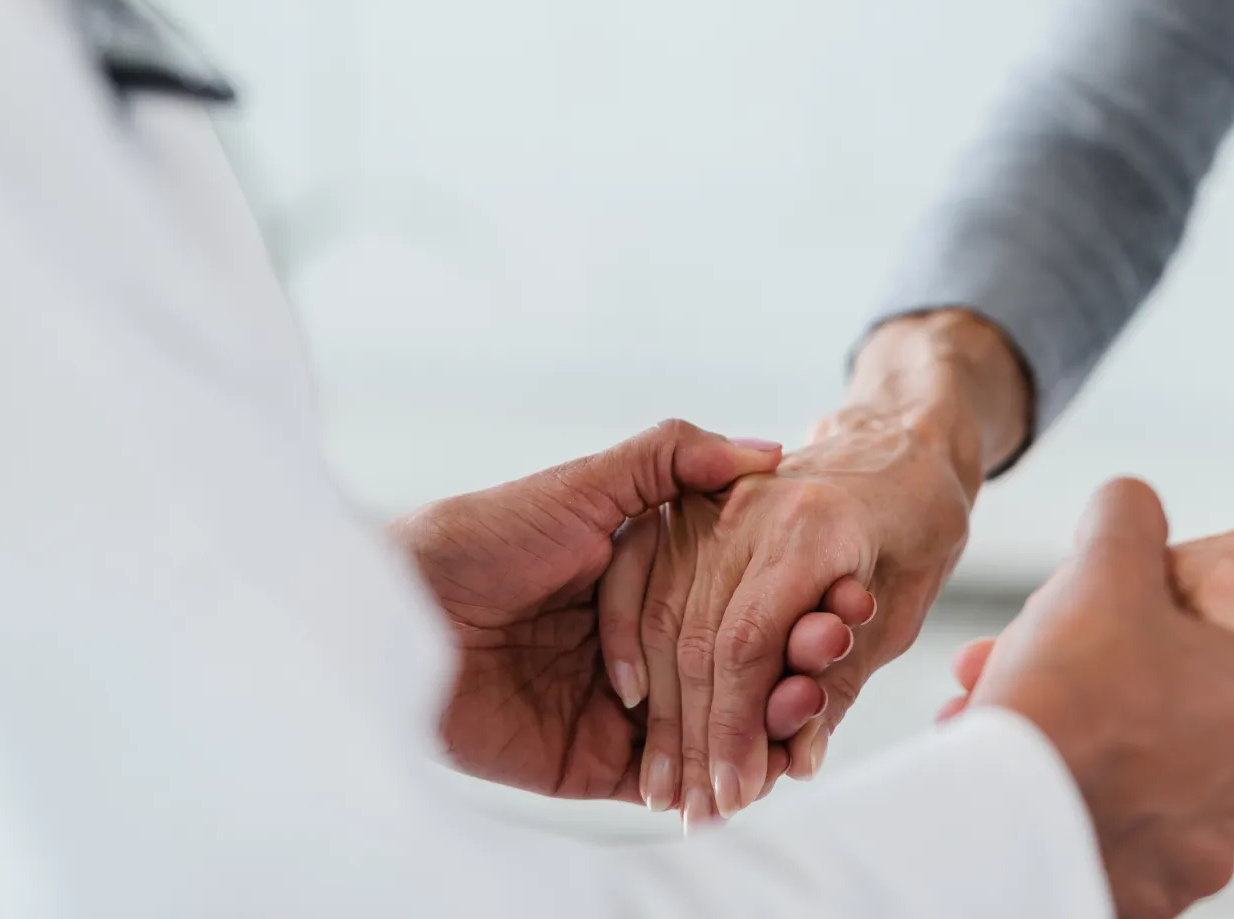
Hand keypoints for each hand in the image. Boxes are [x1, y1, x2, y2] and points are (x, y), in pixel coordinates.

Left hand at [389, 420, 855, 800]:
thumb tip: (765, 450)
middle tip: (830, 672)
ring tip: (805, 726)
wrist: (389, 618)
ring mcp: (619, 707)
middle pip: (734, 669)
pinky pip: (667, 780)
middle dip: (788, 675)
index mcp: (642, 576)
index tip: (844, 606)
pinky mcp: (591, 763)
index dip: (792, 605)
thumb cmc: (477, 540)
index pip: (738, 598)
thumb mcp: (583, 485)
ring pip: (713, 728)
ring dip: (762, 730)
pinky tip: (757, 774)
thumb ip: (669, 460)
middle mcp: (639, 643)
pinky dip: (714, 782)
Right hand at [605, 407, 968, 824]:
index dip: (735, 728)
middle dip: (696, 738)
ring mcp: (710, 500)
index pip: (749, 645)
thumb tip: (798, 761)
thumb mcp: (903, 608)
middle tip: (700, 810)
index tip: (737, 792)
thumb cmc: (917, 524)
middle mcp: (748, 508)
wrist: (898, 439)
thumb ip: (843, 682)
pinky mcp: (687, 503)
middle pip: (696, 640)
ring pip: (663, 619)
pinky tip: (635, 704)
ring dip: (663, 711)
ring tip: (666, 784)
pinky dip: (632, 644)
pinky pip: (640, 578)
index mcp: (811, 527)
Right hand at [944, 480, 1233, 918]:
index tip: (1067, 628)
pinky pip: (1114, 838)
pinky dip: (1072, 810)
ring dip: (1078, 749)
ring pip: (1134, 778)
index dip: (1123, 624)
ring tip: (1008, 733)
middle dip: (1090, 690)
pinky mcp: (1154, 897)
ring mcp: (1202, 849)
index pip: (1198, 643)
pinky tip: (1025, 786)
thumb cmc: (1068, 693)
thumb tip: (1131, 503)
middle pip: (1160, 712)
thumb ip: (1129, 515)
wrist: (1010, 818)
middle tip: (1025, 680)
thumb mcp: (1102, 567)